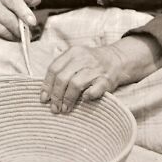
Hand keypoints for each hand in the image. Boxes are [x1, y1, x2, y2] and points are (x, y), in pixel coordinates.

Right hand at [0, 0, 41, 39]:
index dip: (24, 11)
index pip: (13, 0)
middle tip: (28, 35)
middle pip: (9, 19)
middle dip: (20, 29)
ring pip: (2, 31)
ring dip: (13, 37)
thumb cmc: (4, 5)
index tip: (32, 22)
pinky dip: (2, 42)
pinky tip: (6, 41)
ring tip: (18, 38)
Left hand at [41, 35, 161, 112]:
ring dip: (68, 99)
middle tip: (54, 108)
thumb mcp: (75, 59)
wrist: (117, 59)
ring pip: (75, 84)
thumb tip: (46, 93)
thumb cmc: (91, 63)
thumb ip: (62, 70)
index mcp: (73, 52)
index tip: (44, 99)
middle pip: (63, 78)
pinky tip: (83, 100)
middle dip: (56, 96)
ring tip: (65, 109)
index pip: (54, 69)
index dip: (47, 85)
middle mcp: (83, 58)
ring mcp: (95, 69)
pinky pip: (94, 89)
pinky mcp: (106, 79)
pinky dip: (87, 96)